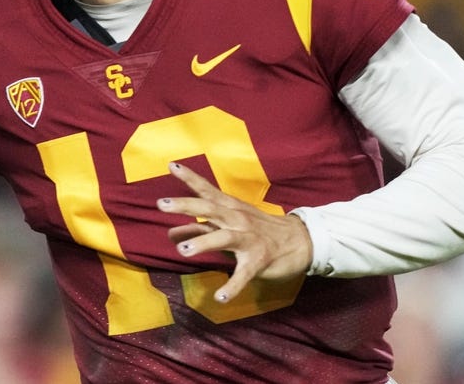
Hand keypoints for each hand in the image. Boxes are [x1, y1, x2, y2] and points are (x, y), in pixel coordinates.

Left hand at [157, 161, 311, 301]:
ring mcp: (249, 239)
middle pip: (209, 209)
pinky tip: (220, 297)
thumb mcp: (229, 225)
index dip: (189, 178)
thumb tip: (170, 234)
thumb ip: (199, 229)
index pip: (206, 190)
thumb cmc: (259, 230)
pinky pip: (243, 274)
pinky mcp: (259, 261)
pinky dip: (232, 286)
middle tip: (161, 204)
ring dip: (203, 243)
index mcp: (230, 208)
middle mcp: (238, 219)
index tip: (171, 165)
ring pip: (224, 238)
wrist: (301, 241)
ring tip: (182, 251)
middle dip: (185, 206)